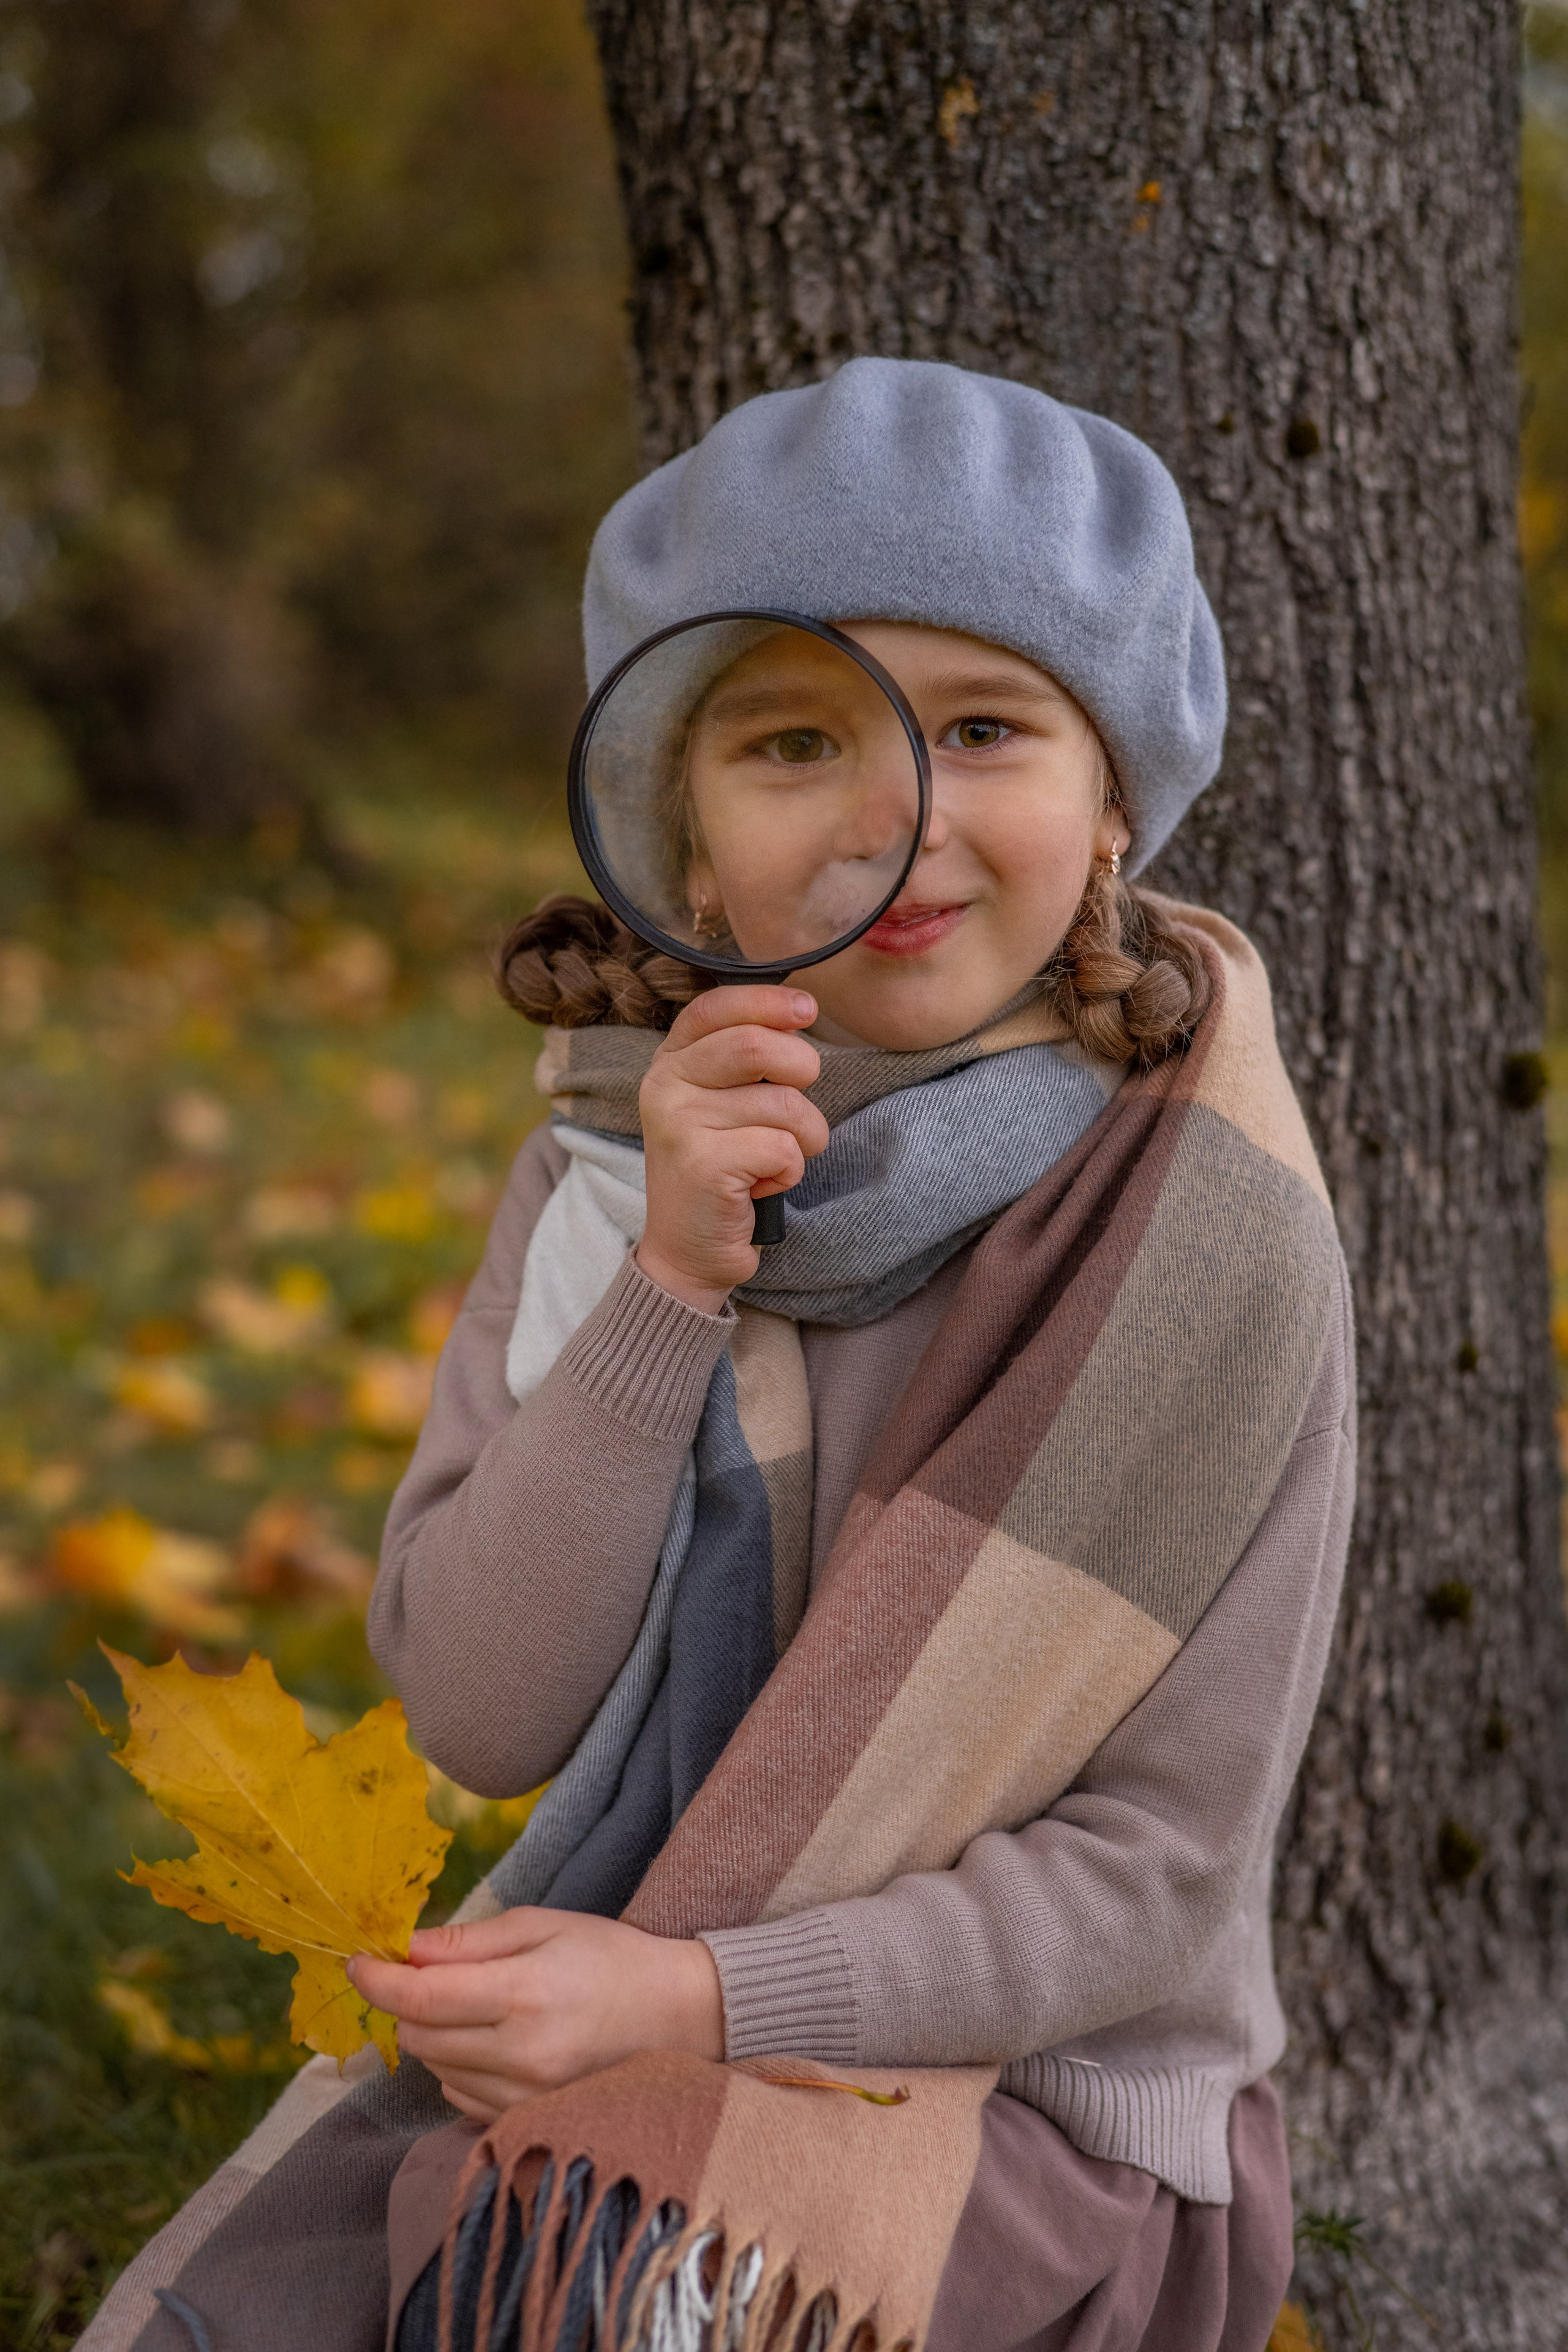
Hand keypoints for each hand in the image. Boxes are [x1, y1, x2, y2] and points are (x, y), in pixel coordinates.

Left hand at [346, 1907, 724, 2124]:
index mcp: (524, 1994)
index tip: (358, 1962)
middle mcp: (521, 2054)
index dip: (378, 1981)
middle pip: (419, 2038)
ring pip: (436, 2070)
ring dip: (433, 2036)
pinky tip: (490, 2040)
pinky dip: (458, 2067)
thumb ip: (471, 1941)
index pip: (422, 1999)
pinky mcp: (530, 2117)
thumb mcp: (544, 1925)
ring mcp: (526, 2095)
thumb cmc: (610, 1957)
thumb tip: (407, 1950)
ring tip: (473, 2005)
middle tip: (426, 1973)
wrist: (678, 2013)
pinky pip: (461, 2098)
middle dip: (407, 2004)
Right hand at [636, 986, 827, 1310]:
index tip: (806, 1010)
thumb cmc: (720, 1170)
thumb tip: (796, 1012)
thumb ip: (745, 1058)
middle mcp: (665, 1087)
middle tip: (798, 1109)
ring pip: (784, 1104)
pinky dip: (789, 1172)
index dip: (767, 1001)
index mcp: (670, 1063)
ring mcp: (679, 1125)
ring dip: (803, 1137)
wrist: (687, 1251)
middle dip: (801, 1070)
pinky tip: (759, 1186)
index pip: (715, 1007)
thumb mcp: (720, 1103)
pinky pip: (784, 1148)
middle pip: (757, 1045)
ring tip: (772, 1160)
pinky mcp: (703, 1165)